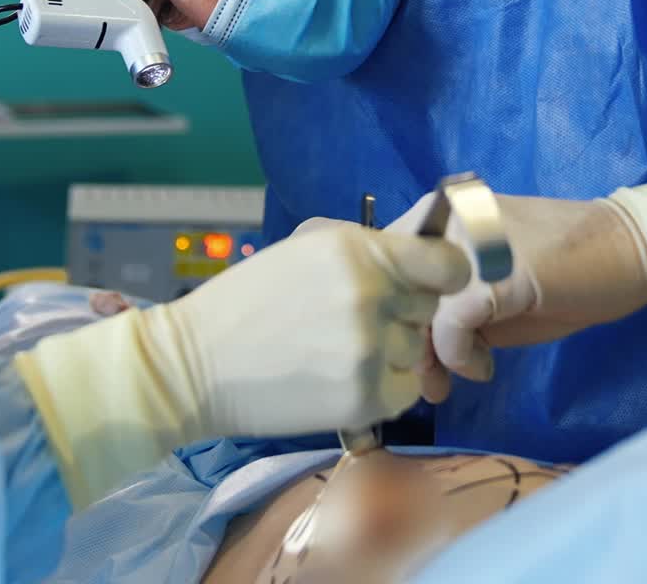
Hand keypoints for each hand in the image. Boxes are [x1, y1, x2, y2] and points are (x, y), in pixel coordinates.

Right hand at [168, 223, 469, 438]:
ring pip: (418, 350)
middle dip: (404, 312)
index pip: (448, 264)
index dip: (443, 275)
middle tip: (358, 320)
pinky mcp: (365, 398)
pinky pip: (407, 390)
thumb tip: (422, 255)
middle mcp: (372, 295)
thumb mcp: (309, 247)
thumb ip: (369, 248)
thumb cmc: (252, 298)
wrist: (199, 363)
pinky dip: (385, 387)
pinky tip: (345, 377)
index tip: (429, 284)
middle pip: (430, 308)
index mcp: (359, 249)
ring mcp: (371, 350)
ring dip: (392, 351)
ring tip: (341, 350)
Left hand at [390, 193, 646, 399]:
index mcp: (439, 212)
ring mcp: (470, 241)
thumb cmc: (559, 271)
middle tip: (432, 378)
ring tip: (464, 373)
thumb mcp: (487, 285)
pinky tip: (484, 365)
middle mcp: (446, 217)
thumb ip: (444, 307)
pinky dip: (460, 356)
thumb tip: (410, 354)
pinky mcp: (498, 272)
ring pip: (420, 310)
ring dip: (434, 356)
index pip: (386, 266)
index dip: (394, 314)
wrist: (626, 249)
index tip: (415, 352)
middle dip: (408, 342)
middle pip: (395, 289)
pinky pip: (454, 324)